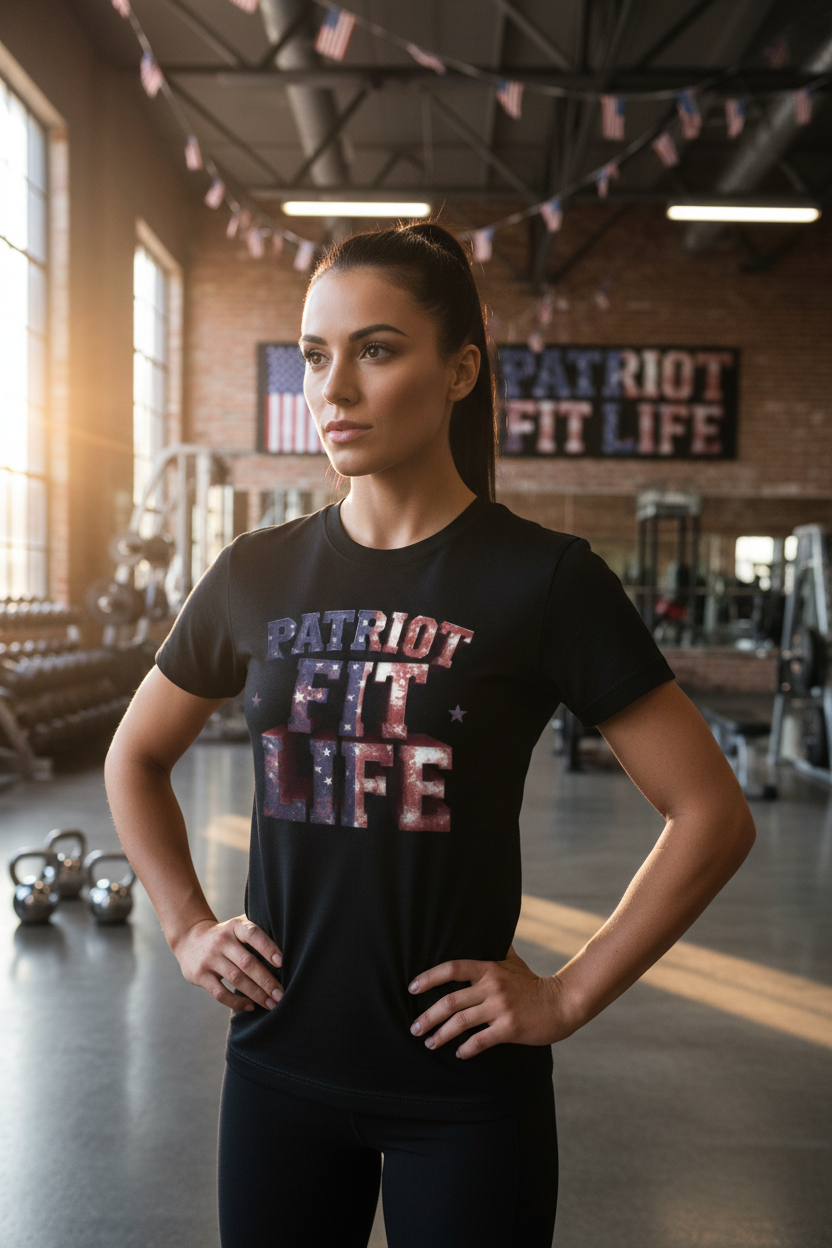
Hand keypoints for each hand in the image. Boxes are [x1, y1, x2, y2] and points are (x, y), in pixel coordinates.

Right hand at [173, 915, 283, 1012]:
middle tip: (281, 994)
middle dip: (266, 980)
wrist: (189, 939)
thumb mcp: (237, 927)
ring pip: (236, 979)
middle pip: (247, 962)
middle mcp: (222, 941)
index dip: (268, 947)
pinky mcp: (200, 975)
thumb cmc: (225, 936)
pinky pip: (220, 993)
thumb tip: (290, 944)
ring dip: (256, 994)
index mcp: (235, 927)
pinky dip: (237, 1002)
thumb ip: (257, 933)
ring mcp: (210, 958)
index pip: (253, 934)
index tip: (282, 962)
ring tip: (271, 1004)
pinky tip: (251, 1006)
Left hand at [408, 945, 573, 1058]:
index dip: (429, 977)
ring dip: (441, 1034)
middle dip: (428, 1016)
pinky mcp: (509, 1028)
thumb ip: (496, 951)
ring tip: (429, 1043)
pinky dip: (466, 1048)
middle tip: (415, 1027)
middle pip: (451, 1000)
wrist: (561, 1003)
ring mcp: (501, 1007)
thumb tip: (485, 933)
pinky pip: (480, 1040)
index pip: (453, 968)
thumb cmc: (533, 983)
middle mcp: (492, 986)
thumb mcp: (514, 962)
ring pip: (461, 1022)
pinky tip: (459, 1053)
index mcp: (490, 969)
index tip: (412, 988)